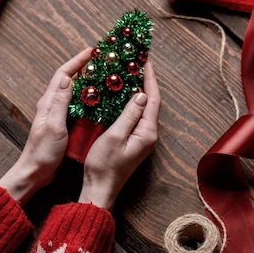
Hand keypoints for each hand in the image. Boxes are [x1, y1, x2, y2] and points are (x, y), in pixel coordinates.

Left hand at [0, 48, 92, 203]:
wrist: (35, 173)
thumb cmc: (42, 152)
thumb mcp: (53, 125)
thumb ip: (59, 101)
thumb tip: (66, 77)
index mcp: (48, 103)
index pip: (63, 74)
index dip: (76, 61)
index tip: (92, 52)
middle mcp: (52, 105)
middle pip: (69, 80)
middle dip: (84, 68)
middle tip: (102, 62)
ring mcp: (57, 115)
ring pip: (74, 92)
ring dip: (88, 83)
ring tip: (104, 78)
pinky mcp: (63, 125)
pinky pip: (77, 106)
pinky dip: (88, 100)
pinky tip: (100, 102)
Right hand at [78, 61, 159, 210]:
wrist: (100, 190)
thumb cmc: (104, 166)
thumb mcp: (114, 136)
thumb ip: (129, 115)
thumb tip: (141, 95)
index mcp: (147, 133)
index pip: (153, 100)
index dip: (150, 80)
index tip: (146, 63)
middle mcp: (148, 135)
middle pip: (151, 103)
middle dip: (146, 82)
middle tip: (138, 64)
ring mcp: (142, 139)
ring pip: (143, 109)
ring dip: (138, 91)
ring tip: (130, 74)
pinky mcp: (133, 142)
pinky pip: (136, 117)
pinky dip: (131, 103)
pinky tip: (121, 96)